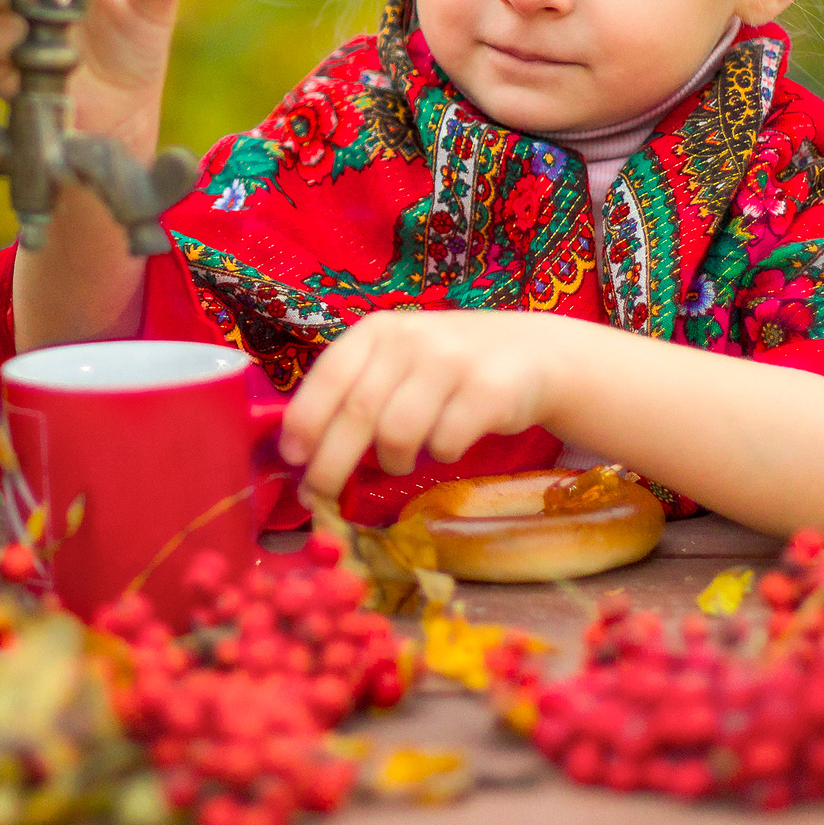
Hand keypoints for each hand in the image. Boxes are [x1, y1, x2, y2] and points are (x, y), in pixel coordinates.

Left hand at [277, 311, 577, 501]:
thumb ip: (356, 393)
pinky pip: (445, 442)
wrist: (531, 354)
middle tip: (320, 494)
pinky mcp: (489, 390)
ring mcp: (452, 362)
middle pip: (358, 412)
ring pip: (398, 433)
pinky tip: (445, 446)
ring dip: (392, 461)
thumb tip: (303, 455)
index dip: (306, 419)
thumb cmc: (446, 367)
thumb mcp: (397, 362)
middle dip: (332, 462)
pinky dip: (438, 455)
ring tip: (399, 462)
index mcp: (378, 330)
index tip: (292, 457)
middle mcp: (411, 339)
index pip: (330, 374)